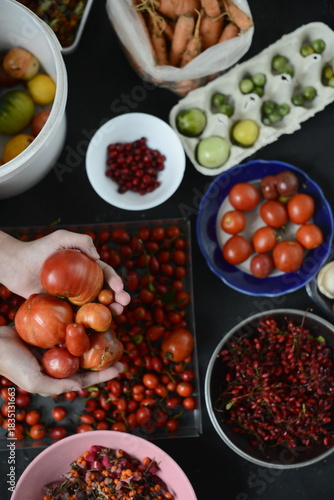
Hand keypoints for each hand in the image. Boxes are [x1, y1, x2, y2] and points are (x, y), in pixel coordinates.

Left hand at [0, 229, 130, 313]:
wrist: (16, 266)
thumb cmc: (38, 250)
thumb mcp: (61, 238)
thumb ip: (81, 241)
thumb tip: (98, 257)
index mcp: (86, 268)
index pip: (105, 274)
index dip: (115, 281)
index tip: (119, 287)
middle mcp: (82, 284)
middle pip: (105, 292)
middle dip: (118, 298)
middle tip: (124, 303)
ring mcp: (73, 298)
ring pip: (95, 307)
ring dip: (109, 312)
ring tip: (116, 314)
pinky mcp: (62, 309)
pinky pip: (77, 317)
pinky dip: (88, 323)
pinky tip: (95, 326)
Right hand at [0, 326, 123, 396]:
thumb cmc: (11, 364)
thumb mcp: (34, 381)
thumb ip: (57, 386)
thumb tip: (81, 387)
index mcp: (57, 376)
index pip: (85, 377)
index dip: (103, 375)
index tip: (121, 367)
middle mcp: (59, 361)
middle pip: (87, 358)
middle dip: (104, 355)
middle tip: (122, 347)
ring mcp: (55, 345)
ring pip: (81, 342)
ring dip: (95, 337)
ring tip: (112, 331)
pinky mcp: (51, 330)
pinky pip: (70, 327)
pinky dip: (82, 325)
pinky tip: (94, 317)